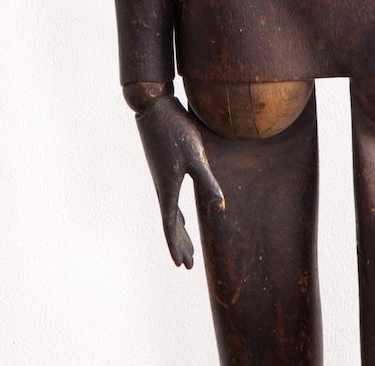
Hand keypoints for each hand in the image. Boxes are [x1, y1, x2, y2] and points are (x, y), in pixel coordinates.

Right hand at [134, 95, 224, 267]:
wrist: (154, 108)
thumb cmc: (176, 130)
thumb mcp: (195, 156)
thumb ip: (208, 182)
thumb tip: (220, 208)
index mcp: (168, 189)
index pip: (171, 227)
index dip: (177, 246)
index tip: (182, 266)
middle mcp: (162, 187)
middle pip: (171, 224)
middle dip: (181, 244)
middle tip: (188, 265)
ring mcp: (162, 178)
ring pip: (170, 213)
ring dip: (179, 231)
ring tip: (187, 246)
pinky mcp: (164, 169)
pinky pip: (170, 200)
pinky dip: (176, 215)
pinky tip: (180, 214)